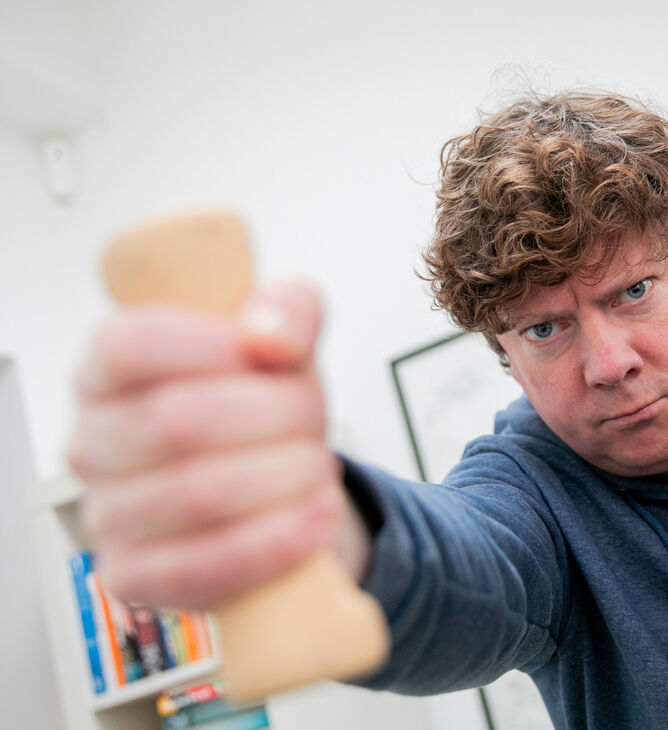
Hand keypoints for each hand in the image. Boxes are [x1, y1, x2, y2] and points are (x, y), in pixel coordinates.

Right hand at [68, 281, 369, 608]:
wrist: (281, 487)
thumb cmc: (268, 402)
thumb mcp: (289, 340)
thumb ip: (288, 310)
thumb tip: (267, 334)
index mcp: (108, 368)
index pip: (133, 345)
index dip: (214, 347)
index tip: (276, 358)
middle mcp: (92, 440)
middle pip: (179, 420)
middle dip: (275, 417)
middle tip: (316, 422)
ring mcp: (106, 514)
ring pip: (198, 494)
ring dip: (284, 479)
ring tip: (318, 469)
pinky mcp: (135, 576)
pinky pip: (205, 566)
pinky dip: (275, 542)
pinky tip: (313, 517)